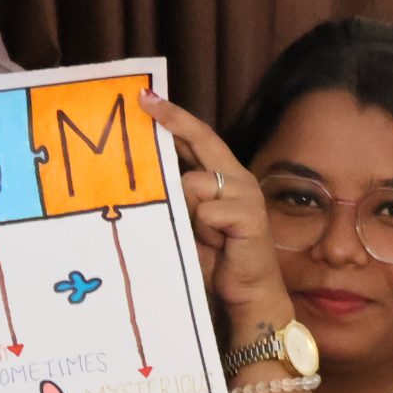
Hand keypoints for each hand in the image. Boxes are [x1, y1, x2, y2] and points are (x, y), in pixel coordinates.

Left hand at [140, 90, 292, 334]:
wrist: (246, 295)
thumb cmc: (216, 260)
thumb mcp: (188, 223)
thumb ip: (177, 198)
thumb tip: (148, 171)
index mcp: (223, 177)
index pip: (198, 138)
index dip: (174, 117)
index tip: (146, 98)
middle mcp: (237, 178)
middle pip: (202, 139)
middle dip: (172, 121)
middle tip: (144, 102)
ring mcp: (245, 194)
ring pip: (193, 183)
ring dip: (187, 212)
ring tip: (204, 236)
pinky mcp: (248, 215)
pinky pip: (205, 212)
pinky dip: (202, 230)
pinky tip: (217, 245)